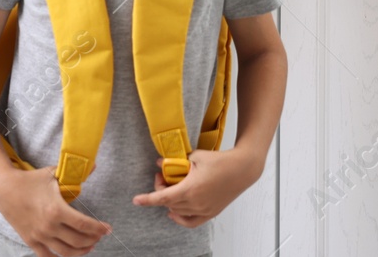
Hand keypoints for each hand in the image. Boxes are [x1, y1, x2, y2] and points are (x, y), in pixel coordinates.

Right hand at [0, 165, 111, 256]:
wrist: (4, 189)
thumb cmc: (30, 180)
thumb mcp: (53, 174)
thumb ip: (75, 172)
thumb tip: (94, 165)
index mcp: (57, 210)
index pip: (84, 224)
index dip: (99, 228)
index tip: (108, 229)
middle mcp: (49, 226)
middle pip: (78, 241)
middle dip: (93, 240)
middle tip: (99, 236)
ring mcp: (40, 236)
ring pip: (66, 252)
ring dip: (81, 251)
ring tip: (89, 246)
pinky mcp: (31, 241)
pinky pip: (49, 256)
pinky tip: (69, 253)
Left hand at [130, 148, 262, 227]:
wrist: (242, 169)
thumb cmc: (220, 161)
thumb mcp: (195, 156)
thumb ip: (176, 161)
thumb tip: (160, 162)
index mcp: (189, 190)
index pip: (162, 197)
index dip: (147, 199)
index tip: (136, 200)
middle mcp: (195, 203)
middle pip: (168, 202)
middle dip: (161, 189)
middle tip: (164, 175)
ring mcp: (204, 210)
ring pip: (178, 211)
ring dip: (170, 201)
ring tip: (172, 186)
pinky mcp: (211, 212)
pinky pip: (191, 221)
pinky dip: (180, 218)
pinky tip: (175, 211)